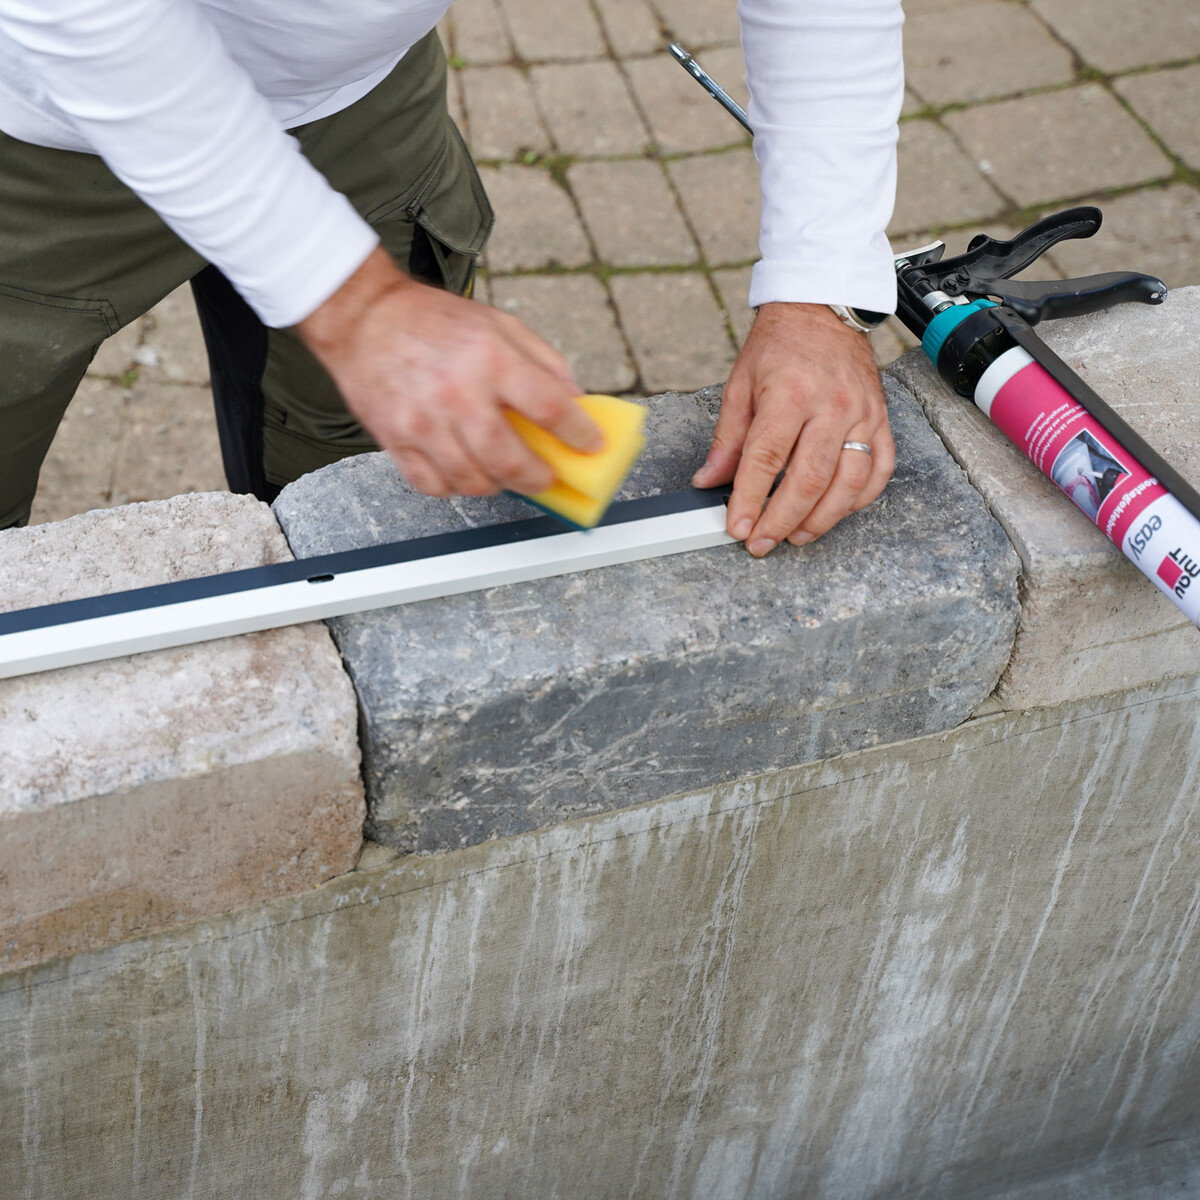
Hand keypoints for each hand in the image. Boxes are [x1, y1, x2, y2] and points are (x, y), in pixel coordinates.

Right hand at [297, 247, 602, 496]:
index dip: (579, 434)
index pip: (550, 408)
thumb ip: (543, 362)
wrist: (363, 317)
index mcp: (491, 358)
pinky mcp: (396, 439)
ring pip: (473, 480)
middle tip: (547, 475)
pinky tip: (464, 470)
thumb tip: (577, 403)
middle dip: (539, 477)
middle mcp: (458, 393)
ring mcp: (424, 421)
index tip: (590, 446)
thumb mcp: (500, 324)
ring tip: (505, 472)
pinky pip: (433, 485)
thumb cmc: (431, 320)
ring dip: (498, 485)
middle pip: (511, 460)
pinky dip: (455, 486)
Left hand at [692, 302, 894, 554]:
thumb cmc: (780, 345)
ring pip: (848, 482)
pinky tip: (835, 513)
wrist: (824, 309)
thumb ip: (728, 439)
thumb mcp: (740, 384)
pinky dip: (858, 500)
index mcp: (790, 394)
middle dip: (781, 520)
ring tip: (795, 536)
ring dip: (821, 519)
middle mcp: (832, 406)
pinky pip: (879, 470)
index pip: (767, 459)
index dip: (750, 500)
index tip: (737, 527)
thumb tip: (709, 481)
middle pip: (809, 479)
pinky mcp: (881, 420)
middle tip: (761, 542)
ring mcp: (862, 414)